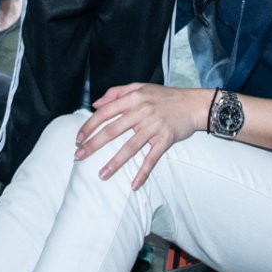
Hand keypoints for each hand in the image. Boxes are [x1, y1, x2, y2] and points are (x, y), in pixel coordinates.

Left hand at [75, 83, 207, 187]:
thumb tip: (96, 104)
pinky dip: (142, 173)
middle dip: (93, 145)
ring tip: (102, 175)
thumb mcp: (140, 87)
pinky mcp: (165, 139)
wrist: (193, 104)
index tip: (78, 137)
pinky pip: (151, 159)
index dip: (90, 126)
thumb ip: (117, 92)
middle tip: (78, 157)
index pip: (105, 112)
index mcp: (133, 99)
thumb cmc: (165, 96)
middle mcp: (142, 112)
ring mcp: (153, 127)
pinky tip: (133, 185)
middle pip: (112, 131)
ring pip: (130, 147)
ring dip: (114, 163)